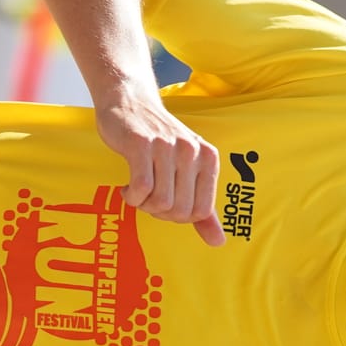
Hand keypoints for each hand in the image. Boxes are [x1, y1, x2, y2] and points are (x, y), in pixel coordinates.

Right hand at [95, 93, 225, 246]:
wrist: (130, 103)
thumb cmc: (159, 142)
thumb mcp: (187, 171)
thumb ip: (203, 209)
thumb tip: (218, 242)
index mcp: (208, 158)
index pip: (200, 211)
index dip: (178, 217)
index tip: (165, 204)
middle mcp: (191, 150)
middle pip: (179, 210)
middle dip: (159, 213)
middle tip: (148, 199)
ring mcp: (166, 146)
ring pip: (160, 201)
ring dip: (143, 205)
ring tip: (137, 192)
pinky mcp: (140, 143)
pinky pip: (141, 187)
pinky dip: (132, 197)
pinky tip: (127, 189)